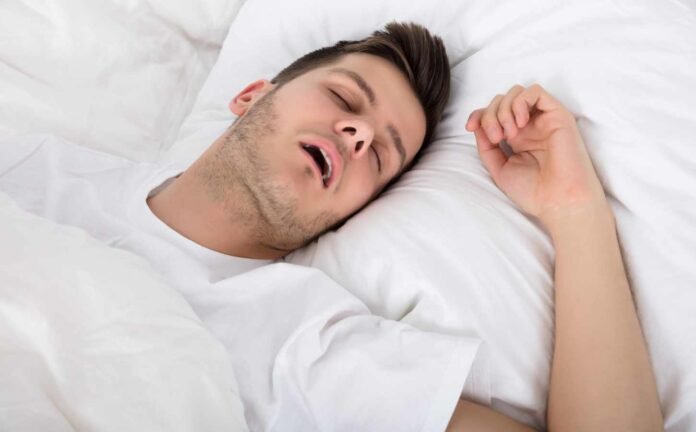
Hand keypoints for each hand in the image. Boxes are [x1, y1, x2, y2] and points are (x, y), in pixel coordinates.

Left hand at [466, 84, 606, 230]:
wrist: (558, 201)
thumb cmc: (533, 191)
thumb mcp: (499, 168)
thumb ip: (486, 146)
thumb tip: (476, 124)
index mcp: (517, 138)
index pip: (494, 113)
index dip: (479, 114)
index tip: (470, 127)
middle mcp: (530, 127)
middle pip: (502, 101)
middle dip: (490, 114)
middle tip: (496, 137)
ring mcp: (543, 120)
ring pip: (516, 92)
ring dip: (504, 109)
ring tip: (508, 133)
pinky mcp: (558, 115)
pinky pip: (536, 92)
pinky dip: (520, 101)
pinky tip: (519, 123)